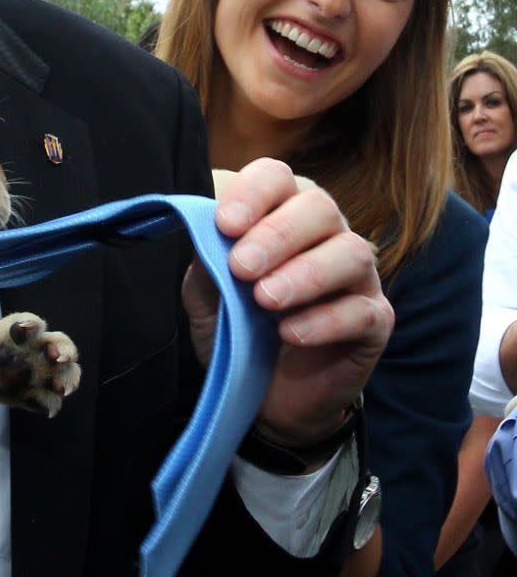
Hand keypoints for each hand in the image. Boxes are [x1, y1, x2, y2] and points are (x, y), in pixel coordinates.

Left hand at [182, 159, 392, 445]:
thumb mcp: (207, 298)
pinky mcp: (375, 322)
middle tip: (242, 267)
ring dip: (305, 273)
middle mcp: (326, 236)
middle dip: (278, 234)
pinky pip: (362, 310)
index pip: (277, 178)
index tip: (225, 224)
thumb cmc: (238, 332)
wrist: (266, 397)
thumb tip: (201, 233)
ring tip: (266, 300)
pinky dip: (325, 320)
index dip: (254, 192)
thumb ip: (205, 265)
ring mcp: (357, 278)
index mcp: (281, 216)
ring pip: (351, 252)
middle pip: (319, 208)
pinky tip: (290, 334)